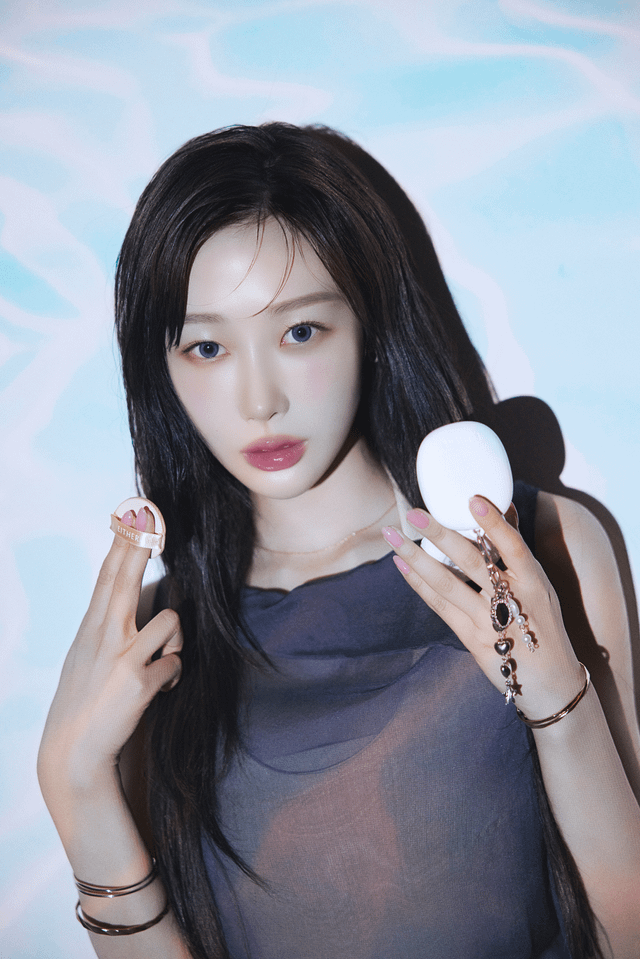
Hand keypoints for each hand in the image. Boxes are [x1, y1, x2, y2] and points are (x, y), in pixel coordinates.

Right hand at [38, 507, 181, 798]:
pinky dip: (174, 675)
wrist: (72, 753)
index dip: (122, 545)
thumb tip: (125, 604)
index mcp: (91, 628)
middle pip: (126, 580)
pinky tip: (160, 688)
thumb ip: (106, 628)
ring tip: (160, 661)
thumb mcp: (86, 657)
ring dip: (176, 640)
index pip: (107, 577)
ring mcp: (122, 659)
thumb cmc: (82, 702)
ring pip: (171, 622)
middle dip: (140, 546)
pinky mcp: (140, 684)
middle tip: (152, 518)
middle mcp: (104, 637)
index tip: (132, 516)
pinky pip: (177, 664)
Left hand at [382, 496, 584, 718]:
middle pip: (472, 563)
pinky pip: (440, 607)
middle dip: (440, 535)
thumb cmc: (542, 622)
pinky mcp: (471, 639)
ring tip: (392, 536)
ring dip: (416, 558)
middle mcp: (512, 600)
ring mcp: (489, 622)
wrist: (550, 682)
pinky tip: (401, 565)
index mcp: (534, 581)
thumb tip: (502, 504)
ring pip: (447, 585)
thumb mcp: (540, 585)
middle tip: (412, 513)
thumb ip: (516, 548)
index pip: (514, 547)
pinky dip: (419, 585)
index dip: (493, 523)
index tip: (472, 499)